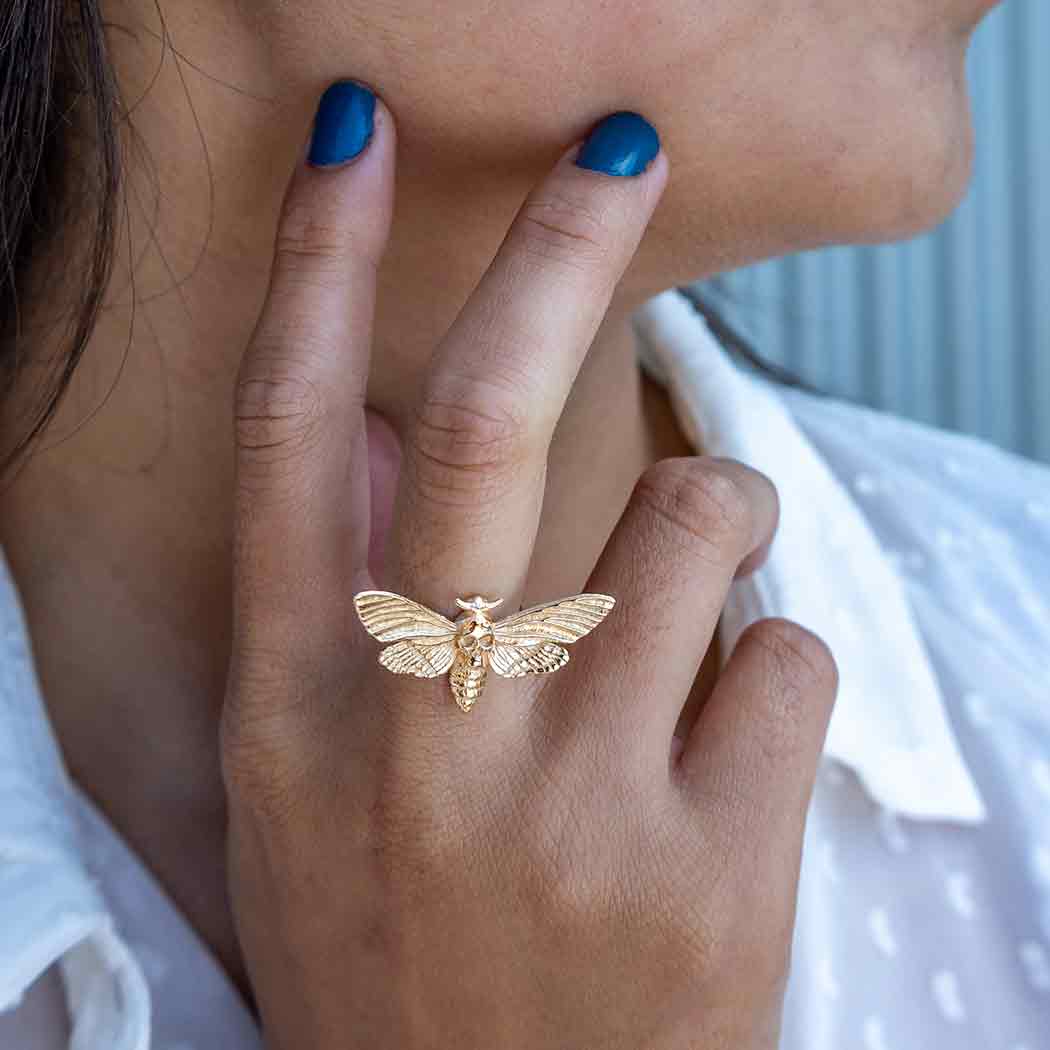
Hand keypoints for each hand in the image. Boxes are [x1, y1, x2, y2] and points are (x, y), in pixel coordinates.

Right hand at [221, 83, 837, 1049]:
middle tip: (622, 149)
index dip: (315, 267)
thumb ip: (337, 613)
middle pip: (491, 421)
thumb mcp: (307, 799)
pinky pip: (787, 651)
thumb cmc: (400, 956)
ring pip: (696, 521)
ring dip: (717, 517)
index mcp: (300, 714)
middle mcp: (422, 740)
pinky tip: (724, 747)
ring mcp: (571, 805)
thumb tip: (383, 429)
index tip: (353, 139)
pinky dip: (771, 662)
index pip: (292, 434)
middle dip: (560, 249)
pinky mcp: (710, 865)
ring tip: (691, 598)